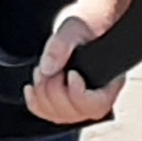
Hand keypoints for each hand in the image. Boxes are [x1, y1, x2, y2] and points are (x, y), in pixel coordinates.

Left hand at [26, 0, 136, 126]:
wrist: (85, 25)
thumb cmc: (87, 24)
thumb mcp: (75, 28)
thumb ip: (61, 46)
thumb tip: (47, 68)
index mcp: (110, 81)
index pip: (96, 105)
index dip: (78, 93)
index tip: (71, 73)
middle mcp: (98, 97)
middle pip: (74, 112)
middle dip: (54, 90)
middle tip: (48, 68)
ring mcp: (81, 103)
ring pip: (59, 116)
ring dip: (43, 95)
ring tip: (42, 71)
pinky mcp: (65, 102)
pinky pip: (47, 114)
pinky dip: (35, 103)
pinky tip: (31, 88)